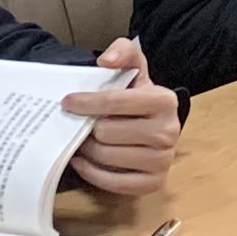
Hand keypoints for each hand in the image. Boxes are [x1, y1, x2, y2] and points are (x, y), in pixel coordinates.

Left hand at [60, 39, 181, 196]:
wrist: (154, 126)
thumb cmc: (136, 98)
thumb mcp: (134, 69)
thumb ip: (122, 52)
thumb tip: (106, 61)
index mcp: (164, 100)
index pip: (116, 101)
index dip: (86, 102)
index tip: (67, 102)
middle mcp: (170, 131)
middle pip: (106, 133)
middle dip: (86, 129)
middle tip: (78, 126)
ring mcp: (164, 160)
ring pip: (107, 158)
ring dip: (87, 150)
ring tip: (81, 142)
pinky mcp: (154, 183)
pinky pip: (113, 183)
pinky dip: (92, 173)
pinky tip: (84, 161)